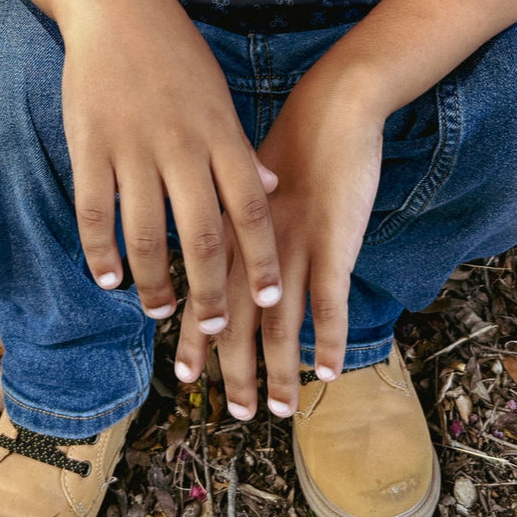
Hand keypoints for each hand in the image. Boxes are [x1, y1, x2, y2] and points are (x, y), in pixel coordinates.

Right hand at [60, 0, 281, 330]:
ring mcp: (131, 148)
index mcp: (219, 134)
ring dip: (155, 283)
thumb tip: (270, 193)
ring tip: (161, 310)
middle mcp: (180, 147)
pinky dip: (101, 253)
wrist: (117, 8)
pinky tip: (109, 280)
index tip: (267, 302)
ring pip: (145, 235)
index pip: (249, 211)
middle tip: (217, 331)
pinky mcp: (89, 146)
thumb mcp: (219, 97)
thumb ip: (238, 151)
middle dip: (210, 292)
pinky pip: (94, 212)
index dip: (259, 261)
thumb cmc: (176, 54)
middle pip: (200, 236)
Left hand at [174, 75, 384, 416]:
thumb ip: (231, 217)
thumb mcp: (247, 179)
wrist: (333, 104)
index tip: (183, 376)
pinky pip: (328, 301)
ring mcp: (293, 244)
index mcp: (229, 228)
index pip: (204, 291)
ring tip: (279, 410)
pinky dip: (328, 339)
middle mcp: (253, 243)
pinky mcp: (332, 239)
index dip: (195, 336)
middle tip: (234, 413)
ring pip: (280, 321)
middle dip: (234, 369)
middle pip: (236, 319)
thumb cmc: (294, 140)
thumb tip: (218, 247)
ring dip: (278, 371)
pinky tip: (329, 371)